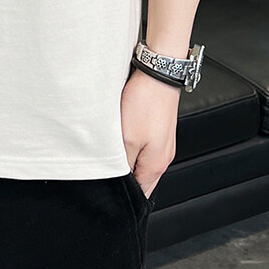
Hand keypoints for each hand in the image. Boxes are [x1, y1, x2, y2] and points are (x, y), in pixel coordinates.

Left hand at [120, 66, 179, 198]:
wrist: (158, 73)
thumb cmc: (145, 102)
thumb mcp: (126, 139)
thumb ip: (122, 165)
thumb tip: (120, 183)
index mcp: (156, 166)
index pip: (139, 195)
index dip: (122, 196)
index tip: (107, 190)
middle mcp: (163, 157)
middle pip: (141, 178)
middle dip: (123, 177)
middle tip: (105, 167)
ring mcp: (162, 143)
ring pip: (140, 160)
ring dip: (126, 158)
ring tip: (112, 147)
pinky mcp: (158, 129)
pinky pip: (142, 145)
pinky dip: (131, 143)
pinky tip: (120, 133)